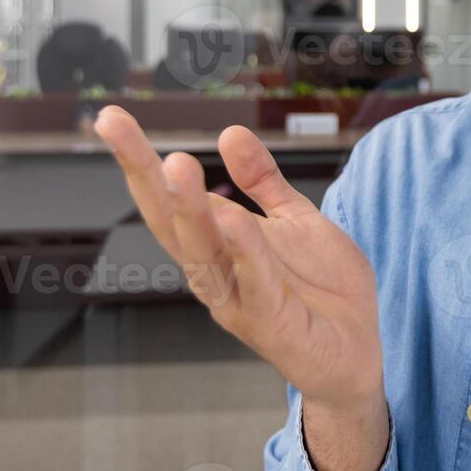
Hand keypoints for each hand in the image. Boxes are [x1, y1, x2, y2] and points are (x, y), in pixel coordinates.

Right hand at [94, 107, 387, 470]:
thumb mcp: (295, 221)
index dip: (138, 160)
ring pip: (202, 253)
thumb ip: (263, 181)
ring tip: (173, 164)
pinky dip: (243, 252)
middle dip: (142, 174)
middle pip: (169, 221)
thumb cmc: (321, 292)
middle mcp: (216, 274)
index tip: (112, 118)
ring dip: (187, 209)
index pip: (168, 200)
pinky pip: (255, 284)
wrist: (358, 352)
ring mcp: (239, 301)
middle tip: (116, 127)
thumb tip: (229, 132)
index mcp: (217, 246)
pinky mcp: (273, 325)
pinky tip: (231, 219)